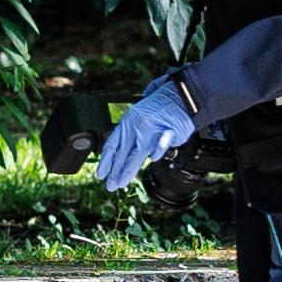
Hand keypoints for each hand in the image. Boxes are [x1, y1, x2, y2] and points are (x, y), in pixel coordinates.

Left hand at [90, 79, 193, 193]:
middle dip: (116, 171)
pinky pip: (162, 140)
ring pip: (138, 152)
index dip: (106, 160)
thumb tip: (120, 156)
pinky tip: (153, 158)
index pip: (113, 144)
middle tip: (111, 185)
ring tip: (123, 182)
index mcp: (127, 122)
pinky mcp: (170, 129)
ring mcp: (153, 127)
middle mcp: (137, 126)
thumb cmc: (161, 109)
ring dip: (129, 169)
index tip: (100, 174)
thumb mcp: (138, 118)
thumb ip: (131, 136)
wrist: (181, 96)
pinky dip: (159, 148)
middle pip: (123, 152)